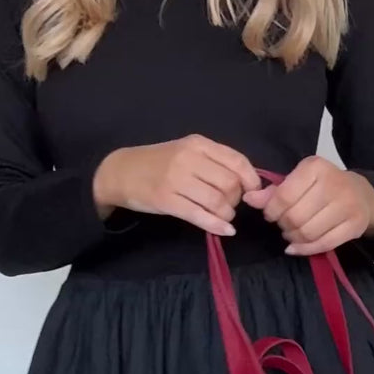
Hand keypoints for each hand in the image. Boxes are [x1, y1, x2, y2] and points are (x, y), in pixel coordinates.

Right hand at [92, 136, 260, 236]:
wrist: (121, 171)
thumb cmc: (158, 163)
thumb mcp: (186, 151)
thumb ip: (214, 161)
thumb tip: (248, 182)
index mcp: (198, 143)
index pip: (237, 161)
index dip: (251, 180)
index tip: (252, 192)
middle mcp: (188, 158)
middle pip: (230, 184)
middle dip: (236, 199)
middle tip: (229, 205)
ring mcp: (176, 179)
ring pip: (217, 201)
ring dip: (226, 214)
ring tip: (223, 216)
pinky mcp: (166, 200)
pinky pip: (199, 215)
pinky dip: (216, 225)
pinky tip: (225, 230)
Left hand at [243, 156, 373, 255]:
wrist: (362, 194)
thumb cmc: (324, 186)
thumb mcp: (299, 181)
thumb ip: (274, 191)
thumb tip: (249, 199)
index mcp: (316, 167)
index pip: (284, 196)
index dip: (272, 210)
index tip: (271, 214)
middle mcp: (333, 184)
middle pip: (295, 217)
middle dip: (283, 225)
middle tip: (284, 224)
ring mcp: (347, 206)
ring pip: (308, 233)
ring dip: (293, 238)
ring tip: (292, 233)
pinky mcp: (355, 226)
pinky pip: (324, 244)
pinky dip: (306, 249)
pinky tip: (297, 247)